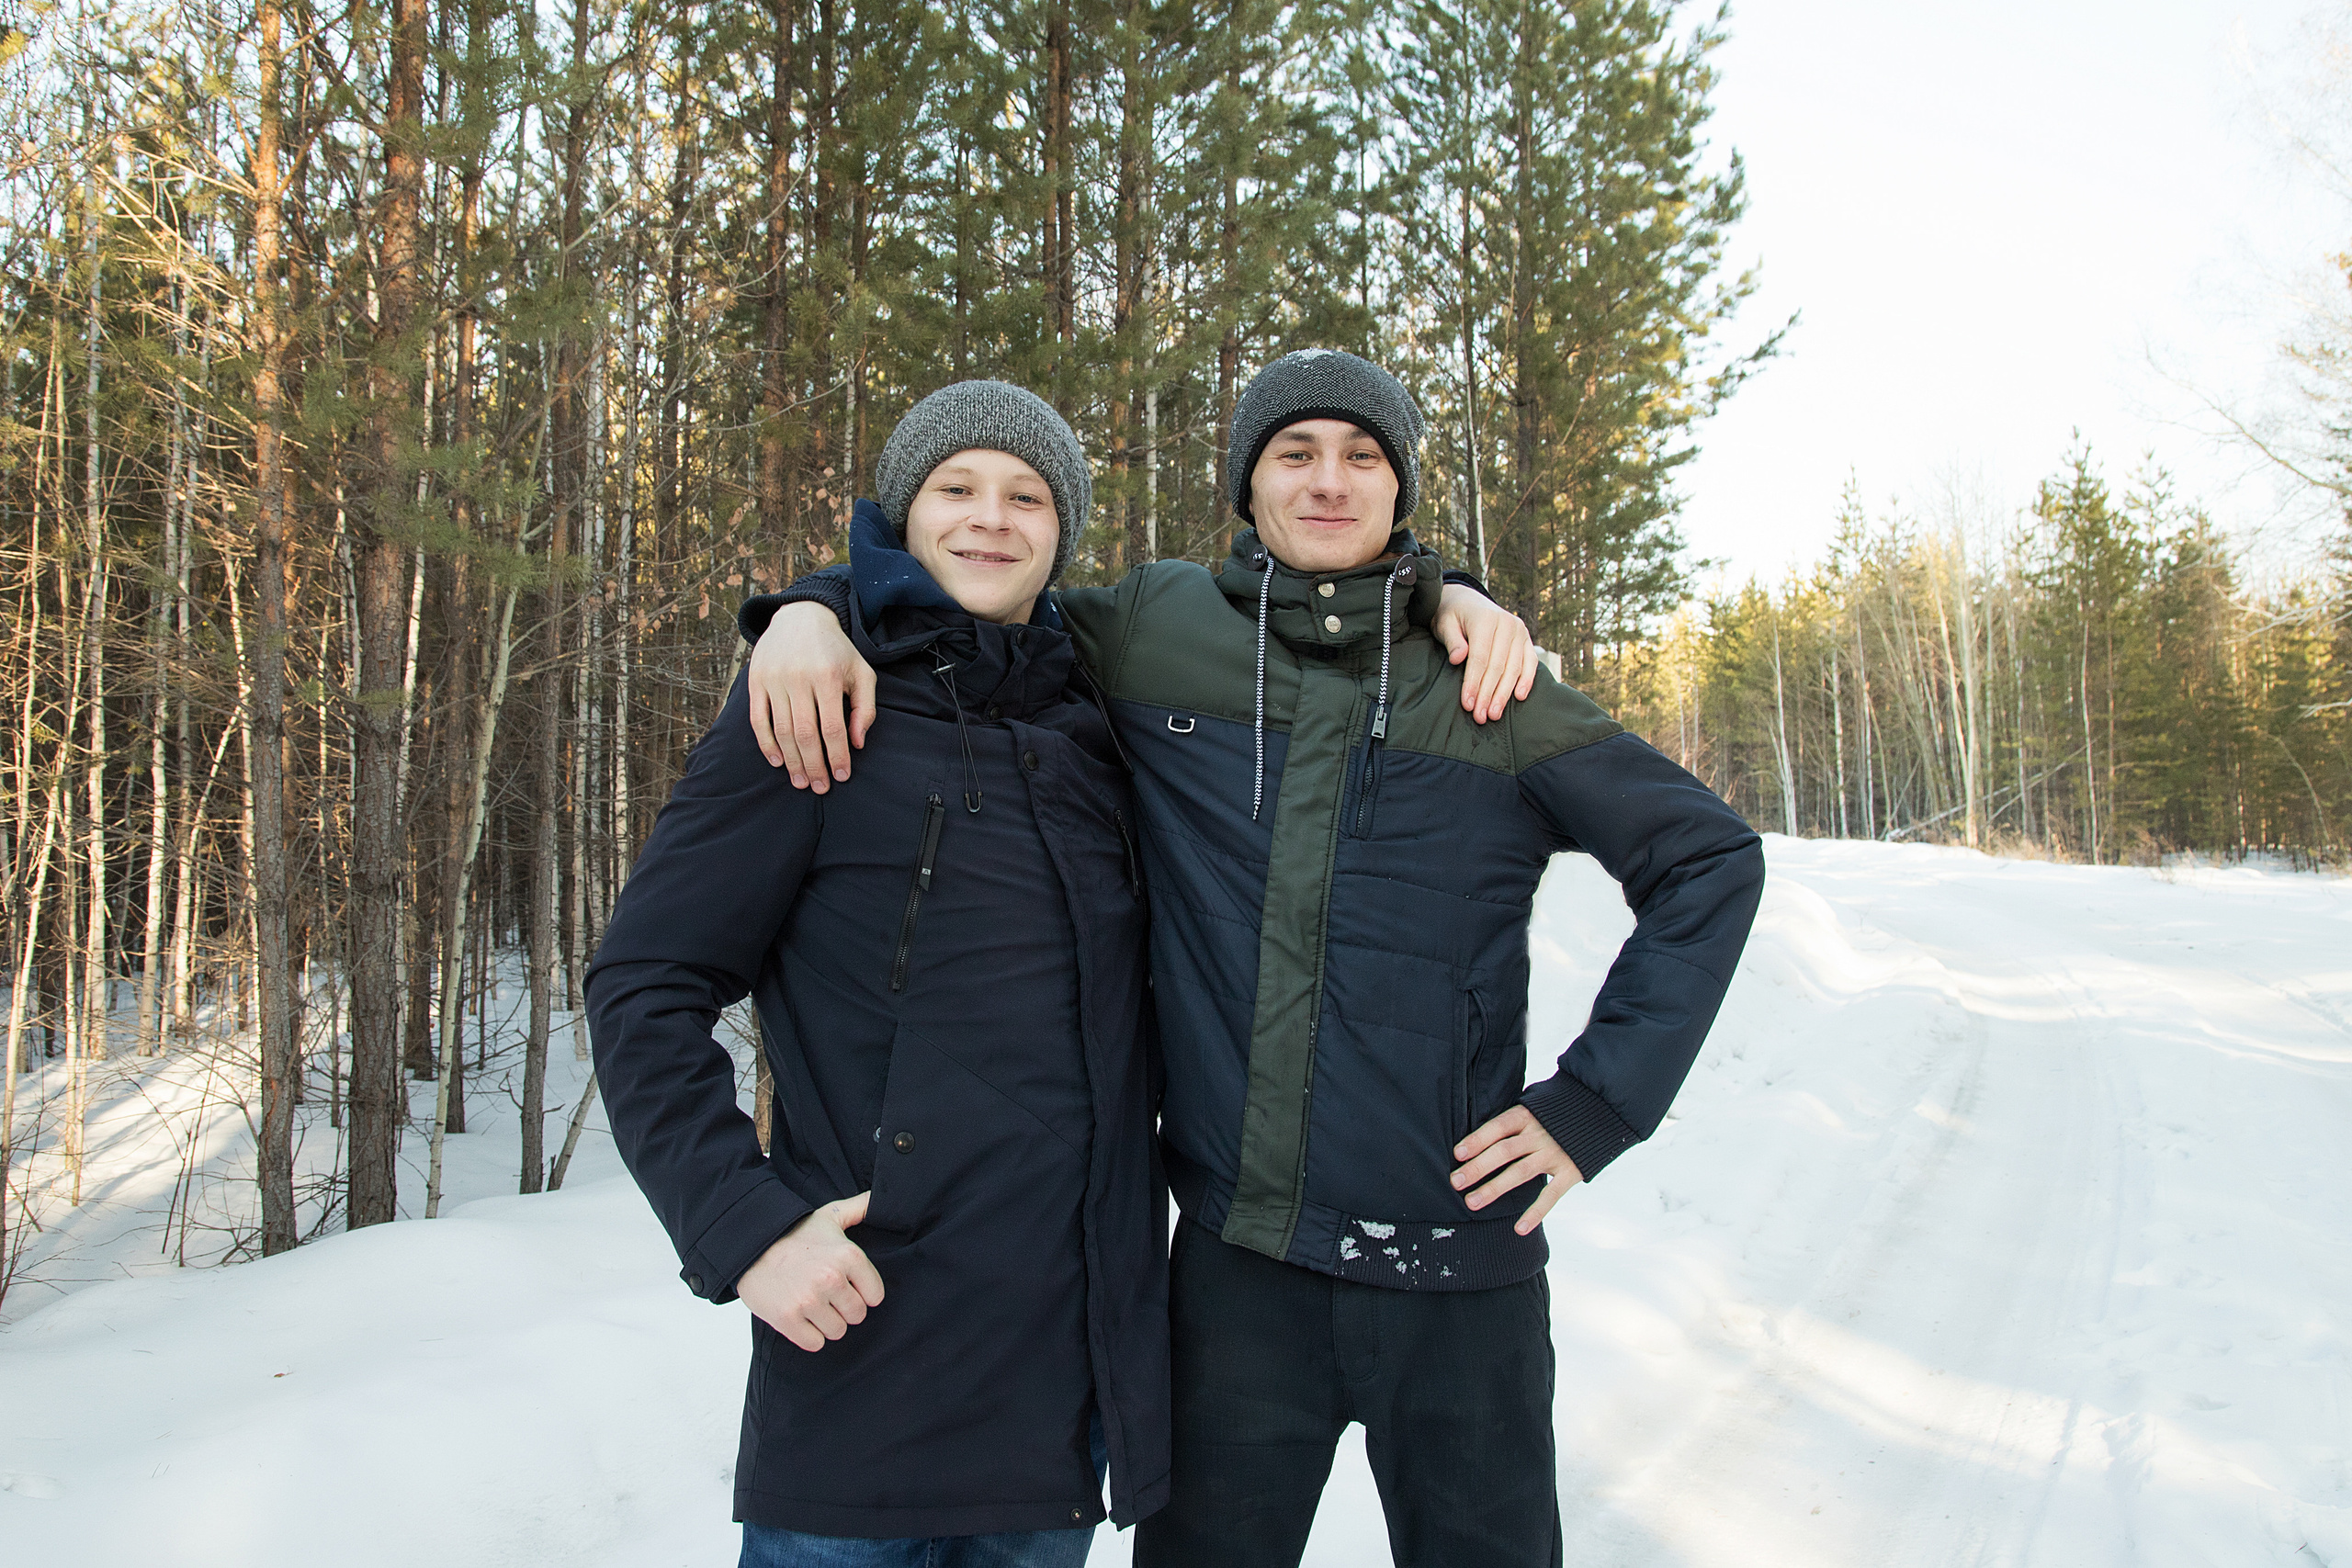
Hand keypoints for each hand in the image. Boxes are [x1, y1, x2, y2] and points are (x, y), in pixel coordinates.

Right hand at [735, 1192, 885, 1351]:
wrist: (750, 1246)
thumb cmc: (794, 1234)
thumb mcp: (830, 1216)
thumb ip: (860, 1207)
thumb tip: (881, 1197)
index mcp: (848, 1255)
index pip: (875, 1296)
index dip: (861, 1293)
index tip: (846, 1285)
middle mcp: (831, 1278)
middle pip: (856, 1316)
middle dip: (843, 1309)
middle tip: (825, 1295)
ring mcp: (809, 1300)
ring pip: (837, 1332)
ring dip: (826, 1323)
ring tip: (811, 1304)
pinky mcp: (787, 1318)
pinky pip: (814, 1343)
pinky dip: (808, 1335)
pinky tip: (799, 1317)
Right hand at [749, 603, 878, 790]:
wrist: (801, 617)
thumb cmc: (836, 651)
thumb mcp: (861, 672)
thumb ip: (865, 708)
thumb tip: (857, 743)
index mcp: (829, 676)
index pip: (832, 727)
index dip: (837, 755)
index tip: (841, 776)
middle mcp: (799, 678)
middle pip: (805, 734)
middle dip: (814, 765)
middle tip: (819, 787)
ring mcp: (775, 679)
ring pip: (782, 730)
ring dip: (791, 761)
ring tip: (801, 780)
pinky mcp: (756, 680)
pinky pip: (758, 720)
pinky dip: (766, 744)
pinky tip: (777, 761)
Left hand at [1432, 584, 1541, 723]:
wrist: (1467, 601)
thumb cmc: (1452, 616)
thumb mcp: (1445, 623)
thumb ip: (1452, 640)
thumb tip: (1458, 659)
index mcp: (1486, 618)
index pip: (1480, 658)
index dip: (1474, 683)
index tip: (1468, 704)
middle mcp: (1507, 623)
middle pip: (1498, 666)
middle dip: (1488, 694)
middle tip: (1480, 717)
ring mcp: (1520, 631)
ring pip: (1514, 668)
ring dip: (1504, 694)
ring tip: (1494, 714)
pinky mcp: (1527, 639)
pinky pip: (1530, 663)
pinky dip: (1527, 680)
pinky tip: (1520, 697)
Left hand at [1450, 1106, 1583, 1234]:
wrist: (1599, 1111)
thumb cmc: (1554, 1112)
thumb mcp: (1534, 1107)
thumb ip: (1512, 1122)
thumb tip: (1476, 1138)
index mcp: (1528, 1115)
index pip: (1498, 1127)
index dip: (1477, 1140)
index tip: (1457, 1154)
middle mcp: (1540, 1134)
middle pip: (1504, 1151)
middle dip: (1478, 1167)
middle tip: (1456, 1182)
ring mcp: (1555, 1153)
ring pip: (1521, 1173)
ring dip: (1495, 1188)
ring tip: (1472, 1202)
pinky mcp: (1571, 1171)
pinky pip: (1551, 1194)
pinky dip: (1536, 1212)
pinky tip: (1520, 1228)